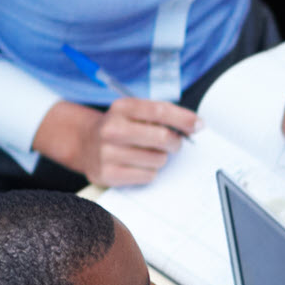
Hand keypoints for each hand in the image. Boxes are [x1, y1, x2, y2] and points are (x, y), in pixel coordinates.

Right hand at [38, 97, 197, 185]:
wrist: (84, 143)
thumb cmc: (122, 127)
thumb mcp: (136, 112)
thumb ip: (165, 115)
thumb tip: (197, 125)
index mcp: (122, 108)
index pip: (160, 111)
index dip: (184, 119)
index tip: (199, 126)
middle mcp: (111, 128)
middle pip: (162, 138)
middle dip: (175, 142)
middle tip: (172, 143)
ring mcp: (106, 152)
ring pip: (158, 160)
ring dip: (160, 159)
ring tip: (146, 153)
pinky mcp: (107, 174)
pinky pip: (147, 176)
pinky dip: (148, 172)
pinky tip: (136, 165)